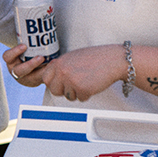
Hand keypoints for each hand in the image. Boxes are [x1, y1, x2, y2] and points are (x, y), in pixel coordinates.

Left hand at [6, 43, 121, 101]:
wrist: (112, 59)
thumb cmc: (95, 58)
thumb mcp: (72, 57)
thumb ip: (61, 67)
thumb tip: (52, 78)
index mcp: (59, 62)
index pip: (46, 79)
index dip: (54, 83)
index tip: (61, 82)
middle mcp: (62, 71)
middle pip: (54, 90)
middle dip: (64, 90)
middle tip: (75, 84)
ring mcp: (71, 80)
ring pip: (68, 96)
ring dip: (77, 92)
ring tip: (87, 80)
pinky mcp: (82, 89)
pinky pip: (81, 99)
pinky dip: (88, 94)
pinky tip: (93, 83)